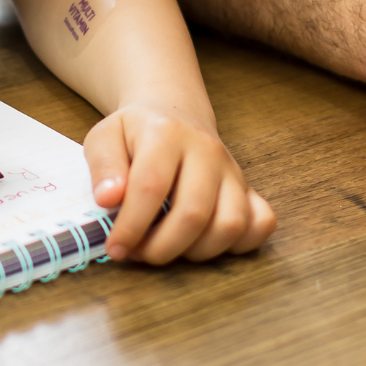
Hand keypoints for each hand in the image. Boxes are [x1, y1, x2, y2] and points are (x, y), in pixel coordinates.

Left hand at [84, 102, 275, 263]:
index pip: (150, 187)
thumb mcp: (105, 137)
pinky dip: (238, 245)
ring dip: (197, 252)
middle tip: (139, 254)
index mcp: (165, 133)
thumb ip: (104, 167)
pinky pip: (261, 223)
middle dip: (162, 247)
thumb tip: (108, 200)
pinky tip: (205, 242)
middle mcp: (205, 149)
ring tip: (167, 248)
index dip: (131, 226)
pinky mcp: (249, 187)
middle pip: (194, 213)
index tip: (115, 248)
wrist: (173, 111)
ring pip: (231, 224)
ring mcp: (232, 169)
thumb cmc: (134, 132)